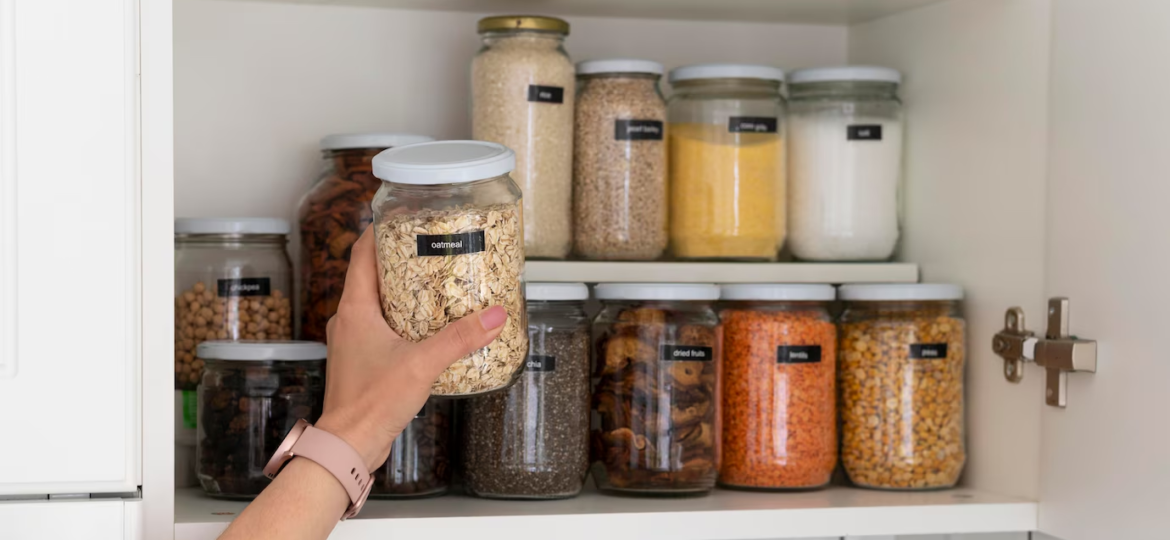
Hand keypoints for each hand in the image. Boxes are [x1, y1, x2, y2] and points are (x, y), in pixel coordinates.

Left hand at [313, 226, 507, 469]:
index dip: (380, 231)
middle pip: (372, 275)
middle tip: (432, 250)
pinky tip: (428, 329)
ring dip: (404, 293)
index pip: (362, 253)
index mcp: (354, 308)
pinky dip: (403, 321)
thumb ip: (460, 338)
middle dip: (402, 261)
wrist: (348, 445)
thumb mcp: (422, 364)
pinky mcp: (362, 361)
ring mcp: (353, 341)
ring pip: (377, 303)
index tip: (403, 217)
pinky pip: (382, 328)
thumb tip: (493, 316)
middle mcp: (349, 320)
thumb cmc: (370, 404)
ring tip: (436, 286)